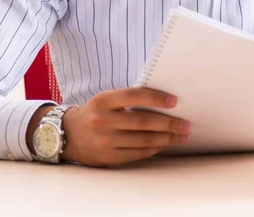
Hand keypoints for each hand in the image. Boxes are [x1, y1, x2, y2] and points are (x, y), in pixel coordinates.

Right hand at [59, 88, 189, 166]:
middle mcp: (104, 120)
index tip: (174, 101)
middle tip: (186, 124)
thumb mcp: (107, 99)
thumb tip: (163, 100)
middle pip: (143, 122)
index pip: (135, 96)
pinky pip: (136, 153)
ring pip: (143, 140)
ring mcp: (105, 141)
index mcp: (105, 100)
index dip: (156, 98)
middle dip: (168, 123)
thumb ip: (129, 99)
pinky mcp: (108, 157)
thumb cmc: (96, 112)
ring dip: (166, 139)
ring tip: (182, 136)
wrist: (67, 134)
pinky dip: (153, 149)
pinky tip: (164, 145)